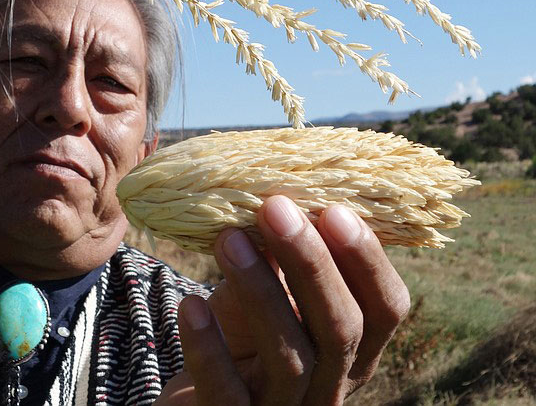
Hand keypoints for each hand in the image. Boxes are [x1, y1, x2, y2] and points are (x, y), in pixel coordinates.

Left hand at [157, 195, 409, 405]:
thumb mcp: (264, 295)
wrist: (195, 398)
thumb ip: (277, 258)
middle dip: (312, 263)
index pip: (386, 309)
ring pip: (290, 357)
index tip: (334, 208)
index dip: (367, 260)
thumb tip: (277, 192)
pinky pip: (227, 392)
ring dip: (259, 291)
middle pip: (341, 328)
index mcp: (350, 350)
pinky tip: (191, 305)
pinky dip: (209, 348)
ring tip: (227, 239)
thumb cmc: (238, 338)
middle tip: (275, 207)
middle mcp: (330, 386)